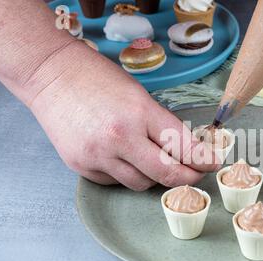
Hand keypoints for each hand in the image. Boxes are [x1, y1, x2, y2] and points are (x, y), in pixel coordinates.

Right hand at [28, 42, 218, 190]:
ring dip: (154, 176)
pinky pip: (115, 181)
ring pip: (141, 184)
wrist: (50, 74)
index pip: (183, 147)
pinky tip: (121, 157)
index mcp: (140, 113)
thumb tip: (185, 149)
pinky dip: (125, 174)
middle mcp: (120, 138)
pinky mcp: (81, 167)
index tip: (213, 163)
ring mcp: (98, 156)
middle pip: (168, 174)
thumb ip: (160, 124)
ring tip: (152, 160)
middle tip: (195, 175)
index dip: (204, 159)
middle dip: (188, 178)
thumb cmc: (97, 78)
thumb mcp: (138, 94)